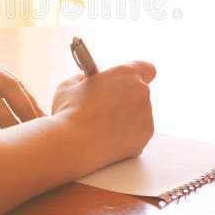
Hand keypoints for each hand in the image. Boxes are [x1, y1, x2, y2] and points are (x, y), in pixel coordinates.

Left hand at [0, 49, 44, 131]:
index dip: (5, 117)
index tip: (16, 137)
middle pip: (9, 84)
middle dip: (26, 108)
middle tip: (41, 131)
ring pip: (14, 80)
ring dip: (29, 101)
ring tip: (43, 124)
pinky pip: (11, 80)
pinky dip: (24, 96)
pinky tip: (33, 112)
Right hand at [52, 60, 156, 175]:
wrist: (71, 146)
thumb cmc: (68, 113)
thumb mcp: (71, 84)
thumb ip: (87, 78)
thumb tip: (91, 80)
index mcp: (126, 74)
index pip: (146, 68)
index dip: (137, 74)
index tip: (125, 81)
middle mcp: (141, 93)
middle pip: (140, 94)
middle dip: (125, 99)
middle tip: (105, 106)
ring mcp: (146, 118)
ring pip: (138, 116)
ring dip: (124, 119)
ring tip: (99, 127)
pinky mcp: (143, 140)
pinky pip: (135, 136)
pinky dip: (124, 138)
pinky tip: (104, 140)